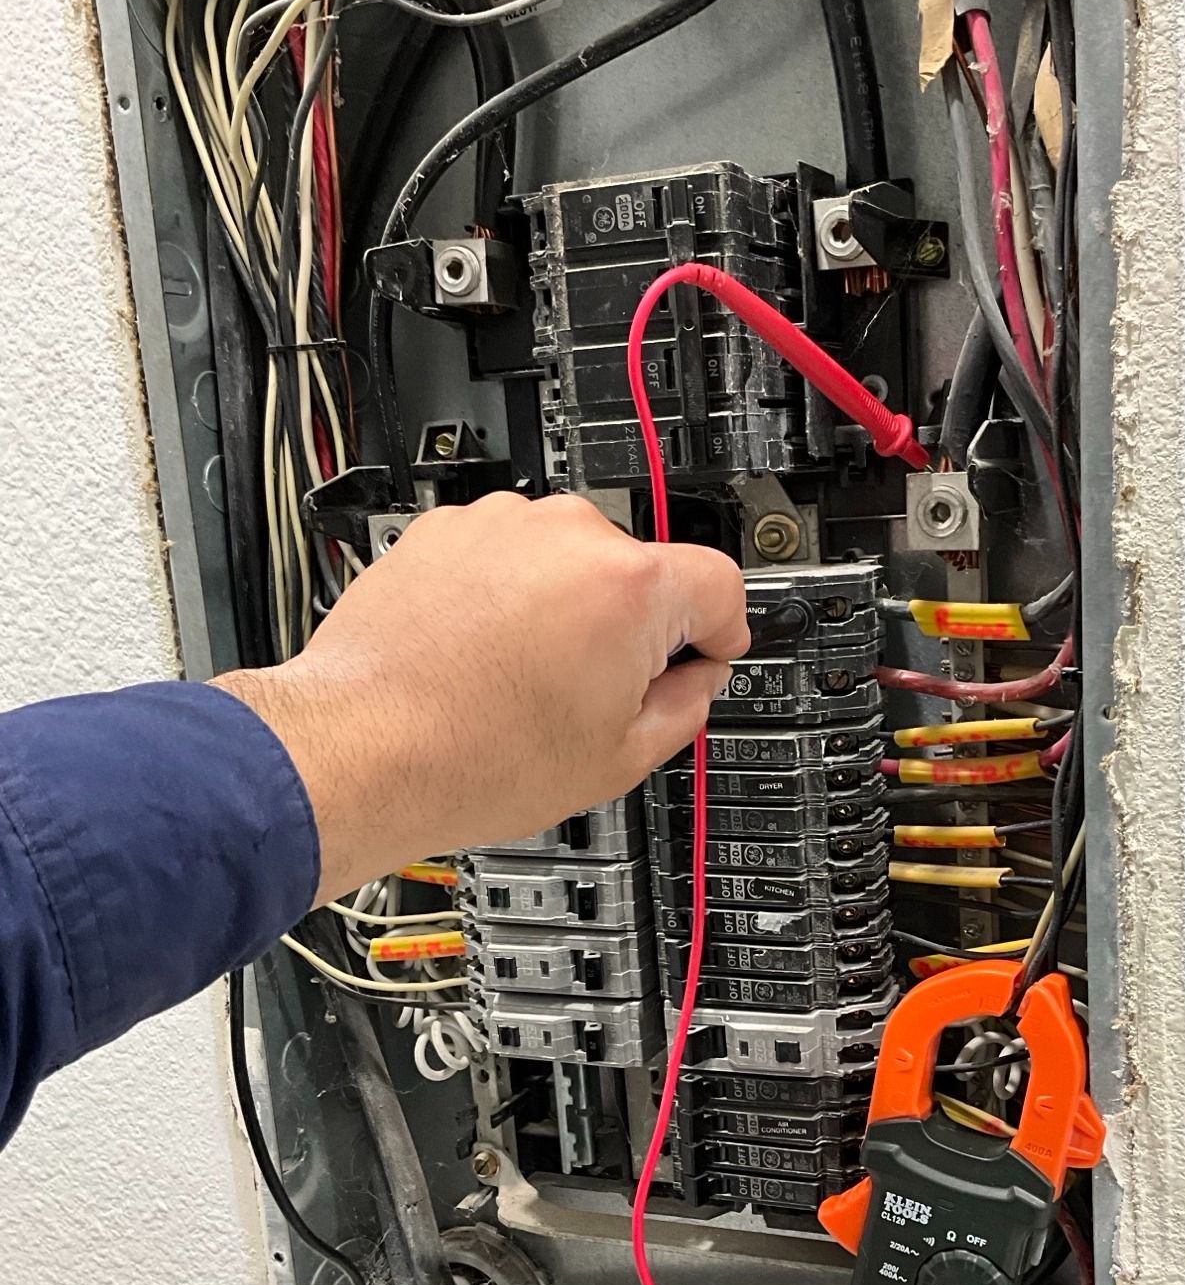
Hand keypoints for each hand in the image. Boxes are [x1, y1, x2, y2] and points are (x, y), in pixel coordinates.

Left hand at [216, 493, 747, 902]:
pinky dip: (503, 597)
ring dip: (563, 607)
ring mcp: (500, 526)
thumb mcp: (618, 758)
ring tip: (525, 681)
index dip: (723, 628)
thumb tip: (697, 681)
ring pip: (567, 560)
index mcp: (629, 586)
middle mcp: (567, 535)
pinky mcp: (444, 531)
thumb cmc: (474, 756)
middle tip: (597, 693)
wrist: (361, 746)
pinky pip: (503, 556)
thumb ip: (685, 707)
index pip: (720, 583)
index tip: (710, 650)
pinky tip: (483, 658)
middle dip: (630, 625)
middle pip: (639, 569)